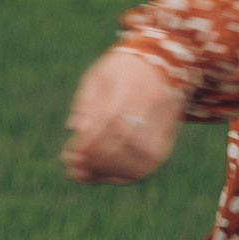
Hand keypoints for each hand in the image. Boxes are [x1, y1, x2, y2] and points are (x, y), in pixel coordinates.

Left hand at [63, 47, 182, 184]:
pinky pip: (153, 161)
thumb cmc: (120, 70)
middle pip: (125, 140)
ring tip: (89, 175)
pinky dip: (131, 174)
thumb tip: (73, 129)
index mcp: (129, 84)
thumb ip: (86, 103)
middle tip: (74, 170)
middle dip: (97, 160)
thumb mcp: (98, 77)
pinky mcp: (169, 134)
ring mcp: (163, 120)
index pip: (109, 118)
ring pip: (141, 156)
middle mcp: (150, 103)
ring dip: (112, 171)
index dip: (88, 142)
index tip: (69, 156)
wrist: (162, 62)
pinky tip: (111, 177)